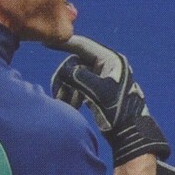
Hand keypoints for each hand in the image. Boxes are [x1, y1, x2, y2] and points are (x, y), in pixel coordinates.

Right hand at [49, 35, 174, 174]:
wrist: (128, 132)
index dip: (64, 43)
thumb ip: (77, 76)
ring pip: (74, 76)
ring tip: (65, 105)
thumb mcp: (95, 91)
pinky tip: (72, 106)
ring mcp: (103, 77)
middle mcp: (107, 65)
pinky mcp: (99, 88)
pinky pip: (78, 85)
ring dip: (66, 89)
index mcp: (111, 60)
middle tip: (58, 96)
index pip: (83, 45)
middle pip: (75, 63)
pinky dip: (72, 94)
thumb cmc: (116, 111)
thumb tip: (64, 71)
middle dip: (64, 80)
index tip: (46, 42)